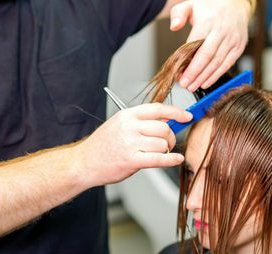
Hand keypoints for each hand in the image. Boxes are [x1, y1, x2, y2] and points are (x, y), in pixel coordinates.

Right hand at [77, 103, 191, 186]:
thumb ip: (141, 122)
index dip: (176, 112)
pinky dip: (171, 160)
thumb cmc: (103, 146)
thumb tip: (167, 120)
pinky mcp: (131, 160)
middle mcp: (129, 126)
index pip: (157, 109)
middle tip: (168, 143)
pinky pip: (159, 158)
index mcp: (127, 115)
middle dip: (170, 137)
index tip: (187, 116)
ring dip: (166, 150)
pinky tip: (175, 159)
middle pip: (163, 127)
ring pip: (162, 143)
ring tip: (158, 154)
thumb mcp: (119, 125)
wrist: (84, 162)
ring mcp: (129, 143)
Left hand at [169, 0, 249, 90]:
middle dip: (195, 72)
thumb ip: (178, 13)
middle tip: (185, 84)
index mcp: (209, 21)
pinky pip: (227, 64)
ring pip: (218, 62)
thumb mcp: (190, 5)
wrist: (234, 5)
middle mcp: (222, 31)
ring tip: (193, 86)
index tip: (179, 72)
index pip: (197, 43)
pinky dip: (216, 75)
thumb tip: (174, 27)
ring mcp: (232, 40)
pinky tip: (206, 83)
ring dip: (205, 77)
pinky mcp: (238, 47)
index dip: (189, 60)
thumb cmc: (208, 9)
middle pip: (208, 56)